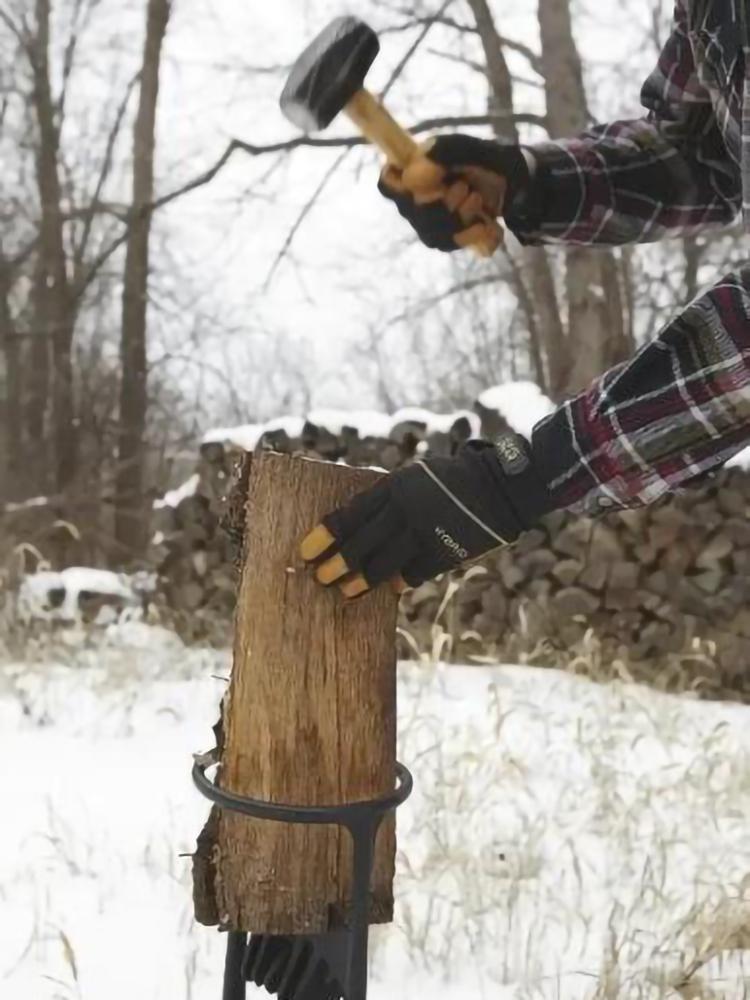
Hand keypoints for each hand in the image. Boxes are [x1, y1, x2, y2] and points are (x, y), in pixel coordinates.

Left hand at [299, 434, 551, 598]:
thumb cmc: (448, 480)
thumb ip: (385, 500)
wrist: (497, 487)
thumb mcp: (412, 479)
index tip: (306, 551)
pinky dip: (397, 582)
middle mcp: (403, 512)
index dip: (325, 536)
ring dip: (361, 581)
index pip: (349, 516)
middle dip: (336, 564)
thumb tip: (356, 527)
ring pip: (382, 565)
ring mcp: (424, 535)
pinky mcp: (442, 554)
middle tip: (321, 578)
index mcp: (392, 488)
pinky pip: (412, 574)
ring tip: (346, 592)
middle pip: (360, 545)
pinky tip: (388, 589)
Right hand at [378, 134, 530, 252]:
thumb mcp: (469, 148)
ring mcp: (430, 222)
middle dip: (440, 204)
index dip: (395, 185)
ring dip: (457, 219)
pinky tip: (483, 223)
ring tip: (477, 201)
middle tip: (464, 188)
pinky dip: (470, 234)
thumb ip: (444, 153)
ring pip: (430, 233)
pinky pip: (450, 244)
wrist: (513, 182)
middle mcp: (415, 199)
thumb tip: (411, 174)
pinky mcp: (447, 238)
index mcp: (414, 171)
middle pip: (411, 212)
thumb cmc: (485, 160)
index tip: (419, 181)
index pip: (387, 183)